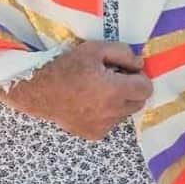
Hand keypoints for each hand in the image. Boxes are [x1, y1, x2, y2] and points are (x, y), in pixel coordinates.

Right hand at [3, 40, 151, 139]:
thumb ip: (123, 53)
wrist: (38, 92)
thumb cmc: (66, 67)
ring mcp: (104, 126)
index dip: (138, 77)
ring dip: (118, 102)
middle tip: (112, 80)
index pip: (146, 88)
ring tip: (97, 92)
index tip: (124, 72)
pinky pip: (111, 123)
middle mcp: (112, 112)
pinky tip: (89, 104)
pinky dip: (106, 114)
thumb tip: (139, 64)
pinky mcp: (95, 134)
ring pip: (125, 113)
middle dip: (131, 90)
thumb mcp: (94, 49)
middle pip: (139, 102)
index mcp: (115, 90)